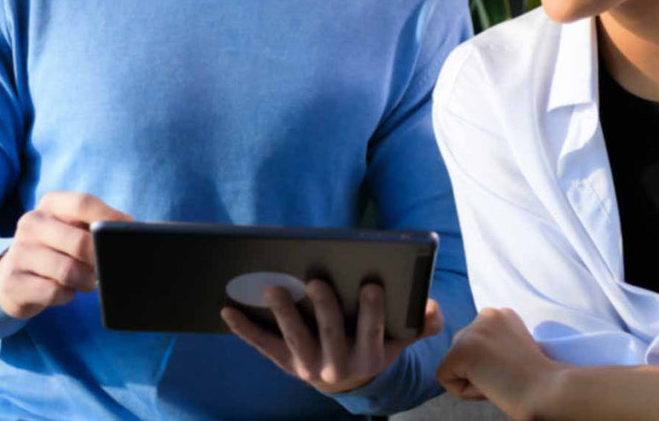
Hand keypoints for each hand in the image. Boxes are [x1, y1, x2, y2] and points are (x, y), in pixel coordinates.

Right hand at [0, 191, 132, 318]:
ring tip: (87, 280)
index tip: (129, 233)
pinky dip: (66, 295)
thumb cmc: (58, 250)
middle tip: (105, 267)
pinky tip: (64, 291)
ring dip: (85, 281)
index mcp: (50, 204)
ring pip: (68, 271)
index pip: (84, 203)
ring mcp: (18, 253)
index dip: (111, 219)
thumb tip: (152, 229)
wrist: (9, 278)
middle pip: (80, 242)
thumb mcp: (75, 229)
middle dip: (100, 260)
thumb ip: (104, 225)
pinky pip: (53, 292)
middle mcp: (31, 223)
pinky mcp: (12, 283)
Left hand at [222, 281, 443, 393]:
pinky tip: (228, 309)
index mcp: (371, 356)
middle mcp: (339, 366)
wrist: (349, 379)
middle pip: (331, 333)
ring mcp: (308, 365)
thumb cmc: (374, 344)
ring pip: (295, 339)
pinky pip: (263, 346)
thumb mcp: (403, 336)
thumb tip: (431, 306)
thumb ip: (423, 322)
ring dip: (283, 314)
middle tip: (316, 279)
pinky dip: (244, 329)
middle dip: (324, 307)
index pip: (373, 331)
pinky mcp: (284, 362)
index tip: (370, 285)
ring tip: (272, 288)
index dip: (372, 310)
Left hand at [436, 307, 564, 419]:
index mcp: (500, 314)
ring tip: (500, 379)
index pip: (474, 343)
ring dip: (473, 379)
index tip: (513, 366)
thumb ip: (492, 344)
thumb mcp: (512, 349)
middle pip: (460, 350)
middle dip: (478, 369)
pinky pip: (445, 378)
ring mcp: (473, 330)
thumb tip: (470, 355)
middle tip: (507, 374)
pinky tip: (490, 385)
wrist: (547, 391)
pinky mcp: (462, 350)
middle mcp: (486, 314)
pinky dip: (465, 391)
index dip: (490, 363)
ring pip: (452, 365)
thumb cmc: (535, 379)